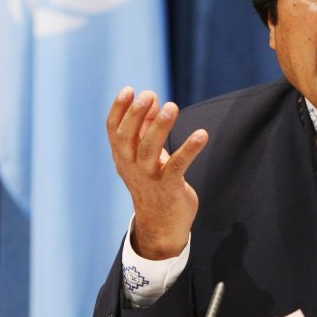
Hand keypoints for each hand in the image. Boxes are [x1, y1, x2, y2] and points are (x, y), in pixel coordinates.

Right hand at [107, 87, 207, 259]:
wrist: (161, 226)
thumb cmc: (154, 184)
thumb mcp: (148, 156)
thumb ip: (148, 128)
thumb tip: (153, 99)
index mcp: (123, 158)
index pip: (114, 131)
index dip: (119, 110)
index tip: (129, 90)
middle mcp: (131, 167)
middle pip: (128, 138)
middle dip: (136, 115)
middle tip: (149, 95)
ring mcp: (149, 179)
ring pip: (150, 150)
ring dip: (160, 127)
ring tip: (172, 106)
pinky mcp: (169, 188)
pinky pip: (177, 166)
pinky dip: (189, 149)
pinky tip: (202, 134)